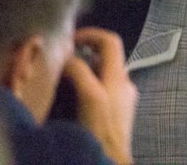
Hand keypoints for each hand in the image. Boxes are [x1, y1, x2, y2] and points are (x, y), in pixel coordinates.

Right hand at [64, 27, 137, 164]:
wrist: (111, 160)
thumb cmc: (102, 129)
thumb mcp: (90, 96)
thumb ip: (80, 72)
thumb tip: (68, 57)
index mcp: (119, 76)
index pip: (111, 41)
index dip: (91, 34)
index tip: (70, 40)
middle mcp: (124, 84)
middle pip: (107, 56)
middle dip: (84, 52)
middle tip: (62, 59)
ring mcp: (122, 99)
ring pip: (103, 73)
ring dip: (84, 70)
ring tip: (62, 77)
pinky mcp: (117, 112)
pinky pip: (102, 89)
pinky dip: (87, 85)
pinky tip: (71, 98)